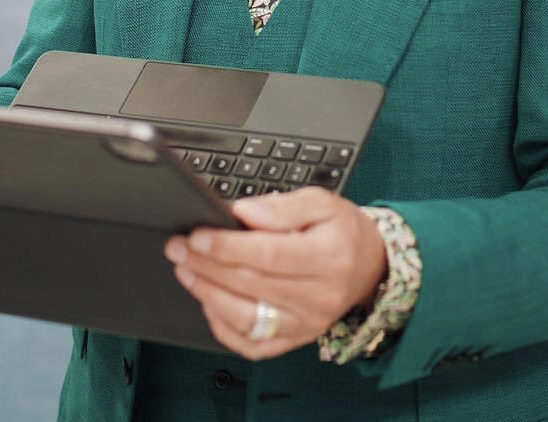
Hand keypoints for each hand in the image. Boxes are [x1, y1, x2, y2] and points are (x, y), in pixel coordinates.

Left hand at [164, 187, 386, 359]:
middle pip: (251, 284)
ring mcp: (306, 324)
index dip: (227, 246)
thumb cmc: (341, 232)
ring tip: (186, 271)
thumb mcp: (322, 203)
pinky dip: (224, 328)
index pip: (268, 254)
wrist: (369, 267)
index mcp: (327, 257)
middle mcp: (318, 296)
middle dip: (206, 265)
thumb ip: (282, 206)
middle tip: (178, 248)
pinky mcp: (296, 340)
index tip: (197, 235)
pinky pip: (253, 344)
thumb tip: (243, 213)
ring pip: (246, 318)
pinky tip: (209, 303)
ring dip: (208, 295)